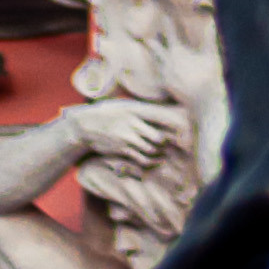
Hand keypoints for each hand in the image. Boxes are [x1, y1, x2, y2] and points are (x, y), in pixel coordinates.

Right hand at [72, 99, 188, 166]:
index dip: (172, 125)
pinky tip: (152, 162)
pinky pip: (139, 159)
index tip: (182, 128)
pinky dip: (148, 163)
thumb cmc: (106, 113)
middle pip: (158, 137)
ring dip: (158, 155)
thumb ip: (138, 109)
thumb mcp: (123, 105)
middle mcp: (133, 123)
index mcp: (135, 110)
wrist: (86, 125)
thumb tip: (154, 110)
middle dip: (166, 143)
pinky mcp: (121, 149)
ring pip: (150, 150)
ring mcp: (127, 137)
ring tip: (163, 155)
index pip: (159, 116)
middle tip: (171, 145)